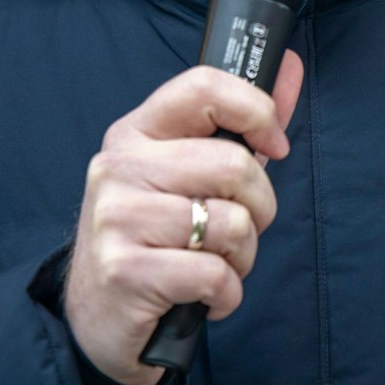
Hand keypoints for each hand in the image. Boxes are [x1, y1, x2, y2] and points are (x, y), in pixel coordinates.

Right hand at [65, 50, 304, 384]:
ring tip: (213, 264)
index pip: (203, 87)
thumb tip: (287, 68)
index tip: (276, 144)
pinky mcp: (124, 269)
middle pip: (234, 164)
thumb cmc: (155, 238)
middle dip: (259, 207)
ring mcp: (117, 217)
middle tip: (237, 230)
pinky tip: (202, 296)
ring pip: (232, 223)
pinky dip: (225, 293)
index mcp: (136, 132)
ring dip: (241, 257)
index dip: (256, 110)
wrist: (97, 316)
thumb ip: (240, 124)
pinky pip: (214, 274)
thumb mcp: (189, 175)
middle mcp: (119, 166)